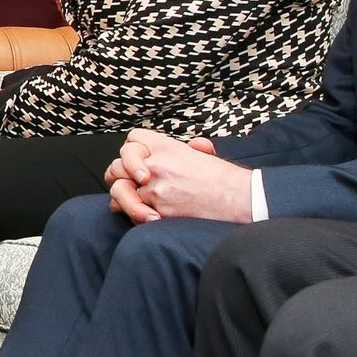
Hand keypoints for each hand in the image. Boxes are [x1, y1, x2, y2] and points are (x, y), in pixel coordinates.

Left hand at [106, 129, 249, 223]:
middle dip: (120, 176)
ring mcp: (154, 188)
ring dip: (124, 200)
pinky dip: (137, 217)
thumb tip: (193, 146)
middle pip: (117, 166)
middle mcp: (156, 165)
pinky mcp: (157, 210)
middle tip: (130, 184)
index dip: (132, 151)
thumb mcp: (203, 155)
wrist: (239, 199)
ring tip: (136, 205)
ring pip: (120, 192)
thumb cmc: (224, 179)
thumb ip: (189, 149)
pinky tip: (148, 216)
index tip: (138, 160)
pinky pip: (132, 213)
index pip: (133, 139)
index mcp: (166, 147)